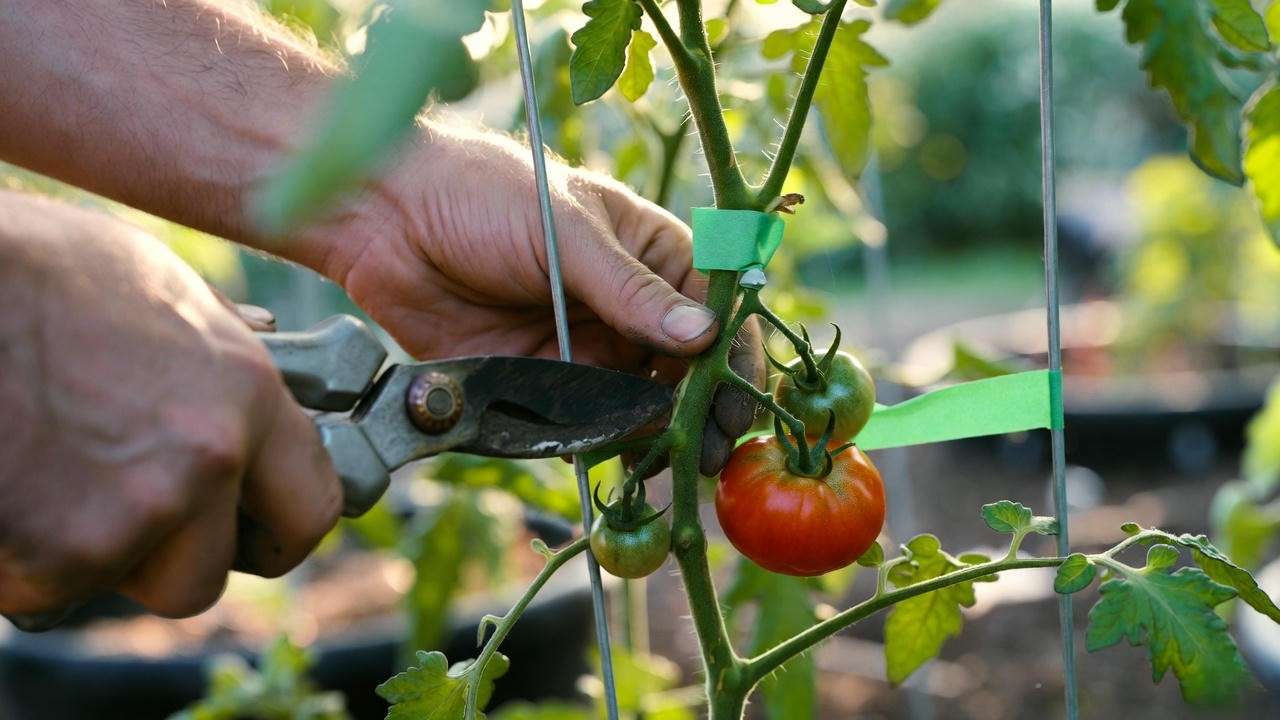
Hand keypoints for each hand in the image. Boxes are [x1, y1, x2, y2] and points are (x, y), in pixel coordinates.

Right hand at [0, 192, 339, 619]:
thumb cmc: (33, 270)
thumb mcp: (159, 288)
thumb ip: (213, 365)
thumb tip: (241, 402)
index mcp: (247, 394)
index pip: (310, 508)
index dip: (272, 532)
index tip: (244, 535)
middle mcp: (207, 461)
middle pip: (202, 575)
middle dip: (154, 558)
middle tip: (105, 506)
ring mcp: (132, 515)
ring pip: (113, 583)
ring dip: (76, 553)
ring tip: (37, 470)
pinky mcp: (54, 555)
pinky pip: (41, 590)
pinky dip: (14, 560)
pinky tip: (2, 487)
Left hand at [318, 124, 764, 472]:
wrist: (386, 218)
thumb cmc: (484, 193)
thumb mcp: (569, 232)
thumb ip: (631, 290)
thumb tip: (704, 337)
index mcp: (652, 254)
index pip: (717, 311)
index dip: (733, 359)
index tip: (737, 404)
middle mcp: (629, 307)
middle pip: (687, 371)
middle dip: (701, 412)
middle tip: (709, 454)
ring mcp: (588, 347)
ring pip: (640, 405)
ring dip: (656, 436)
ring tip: (668, 465)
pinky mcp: (542, 381)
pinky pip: (584, 422)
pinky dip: (601, 444)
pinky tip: (614, 459)